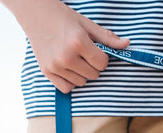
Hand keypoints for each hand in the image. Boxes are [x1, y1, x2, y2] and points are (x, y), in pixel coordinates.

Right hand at [5, 0, 129, 91]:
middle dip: (92, 66)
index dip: (101, 57)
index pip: (102, 64)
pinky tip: (67, 69)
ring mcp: (55, 66)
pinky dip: (70, 81)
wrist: (35, 13)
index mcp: (78, 42)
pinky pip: (66, 88)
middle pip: (93, 75)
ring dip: (81, 74)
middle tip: (83, 53)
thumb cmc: (62, 17)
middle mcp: (66, 56)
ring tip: (74, 59)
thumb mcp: (86, 24)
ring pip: (81, 83)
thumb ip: (107, 37)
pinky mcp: (47, 72)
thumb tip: (127, 44)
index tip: (94, 50)